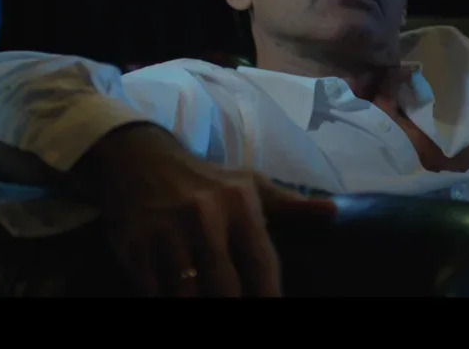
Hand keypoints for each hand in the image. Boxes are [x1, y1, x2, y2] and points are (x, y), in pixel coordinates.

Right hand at [78, 124, 335, 296]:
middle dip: (234, 305)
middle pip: (225, 287)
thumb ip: (288, 204)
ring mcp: (166, 232)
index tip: (272, 308)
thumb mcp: (248, 183)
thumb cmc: (205, 180)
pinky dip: (164, 298)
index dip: (269, 297)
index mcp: (238, 203)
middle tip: (235, 303)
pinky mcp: (135, 246)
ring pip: (187, 294)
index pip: (261, 264)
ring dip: (196, 301)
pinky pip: (154, 291)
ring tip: (204, 297)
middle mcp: (204, 216)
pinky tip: (174, 295)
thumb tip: (333, 212)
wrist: (140, 159)